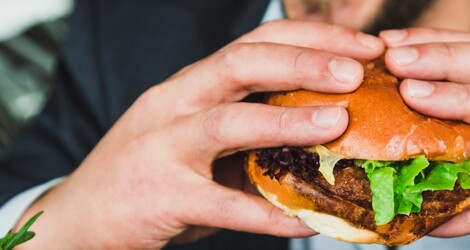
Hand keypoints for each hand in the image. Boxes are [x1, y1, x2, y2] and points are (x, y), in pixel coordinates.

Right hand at [15, 20, 383, 248]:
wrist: (79, 219)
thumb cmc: (154, 173)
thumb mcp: (201, 138)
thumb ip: (253, 131)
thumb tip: (332, 133)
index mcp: (193, 84)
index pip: (257, 42)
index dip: (314, 40)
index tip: (364, 48)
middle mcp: (176, 103)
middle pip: (241, 64)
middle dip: (304, 61)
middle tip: (357, 70)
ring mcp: (163, 147)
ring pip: (226, 123)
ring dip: (286, 121)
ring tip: (337, 123)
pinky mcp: (160, 197)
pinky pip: (221, 206)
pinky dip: (266, 214)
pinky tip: (307, 221)